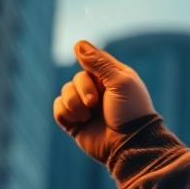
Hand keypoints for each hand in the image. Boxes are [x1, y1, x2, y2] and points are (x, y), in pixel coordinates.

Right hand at [53, 40, 157, 163]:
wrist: (129, 145)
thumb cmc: (131, 111)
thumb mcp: (119, 81)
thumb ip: (98, 62)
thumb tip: (78, 43)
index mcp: (112, 78)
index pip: (92, 60)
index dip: (89, 65)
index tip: (95, 74)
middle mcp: (98, 91)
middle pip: (77, 78)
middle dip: (82, 88)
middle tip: (94, 102)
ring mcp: (86, 107)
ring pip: (65, 92)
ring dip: (73, 103)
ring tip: (87, 116)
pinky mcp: (75, 123)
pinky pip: (58, 109)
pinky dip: (66, 112)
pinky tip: (80, 121)